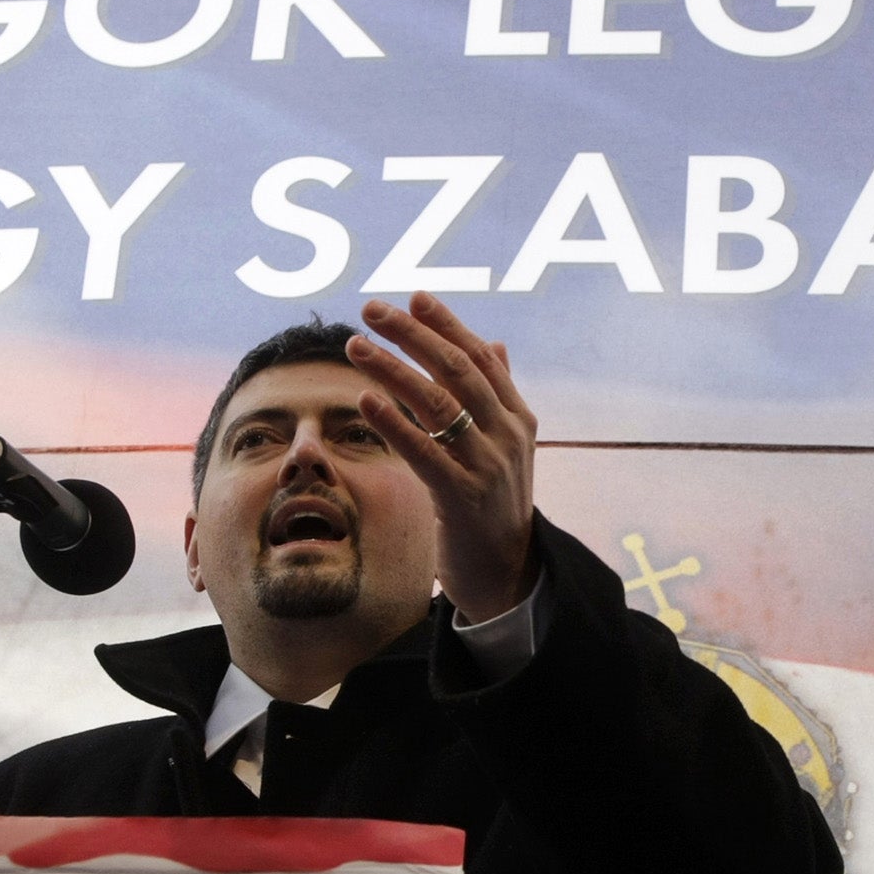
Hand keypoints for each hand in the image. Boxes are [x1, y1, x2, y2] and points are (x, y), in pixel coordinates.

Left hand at [348, 292, 538, 623]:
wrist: (508, 576)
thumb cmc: (494, 508)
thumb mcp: (504, 449)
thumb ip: (498, 396)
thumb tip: (494, 343)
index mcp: (517, 418)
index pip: (481, 358)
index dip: (447, 325)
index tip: (413, 297)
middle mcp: (507, 436)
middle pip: (458, 371)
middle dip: (413, 335)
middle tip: (372, 310)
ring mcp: (487, 467)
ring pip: (439, 404)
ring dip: (393, 370)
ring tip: (356, 346)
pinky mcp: (463, 499)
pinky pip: (426, 453)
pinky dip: (395, 422)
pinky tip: (366, 400)